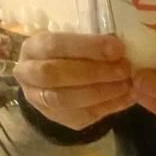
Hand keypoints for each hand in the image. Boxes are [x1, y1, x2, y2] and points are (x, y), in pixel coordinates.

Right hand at [13, 33, 133, 130]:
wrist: (55, 76)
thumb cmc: (69, 51)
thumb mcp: (74, 37)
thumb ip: (91, 39)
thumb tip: (120, 45)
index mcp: (33, 47)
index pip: (55, 45)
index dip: (87, 47)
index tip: (117, 48)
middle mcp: (28, 74)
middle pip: (55, 75)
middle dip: (94, 72)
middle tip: (124, 69)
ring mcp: (38, 99)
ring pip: (65, 100)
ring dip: (101, 92)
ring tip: (127, 84)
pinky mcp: (55, 118)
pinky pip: (80, 116)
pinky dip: (108, 107)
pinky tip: (127, 97)